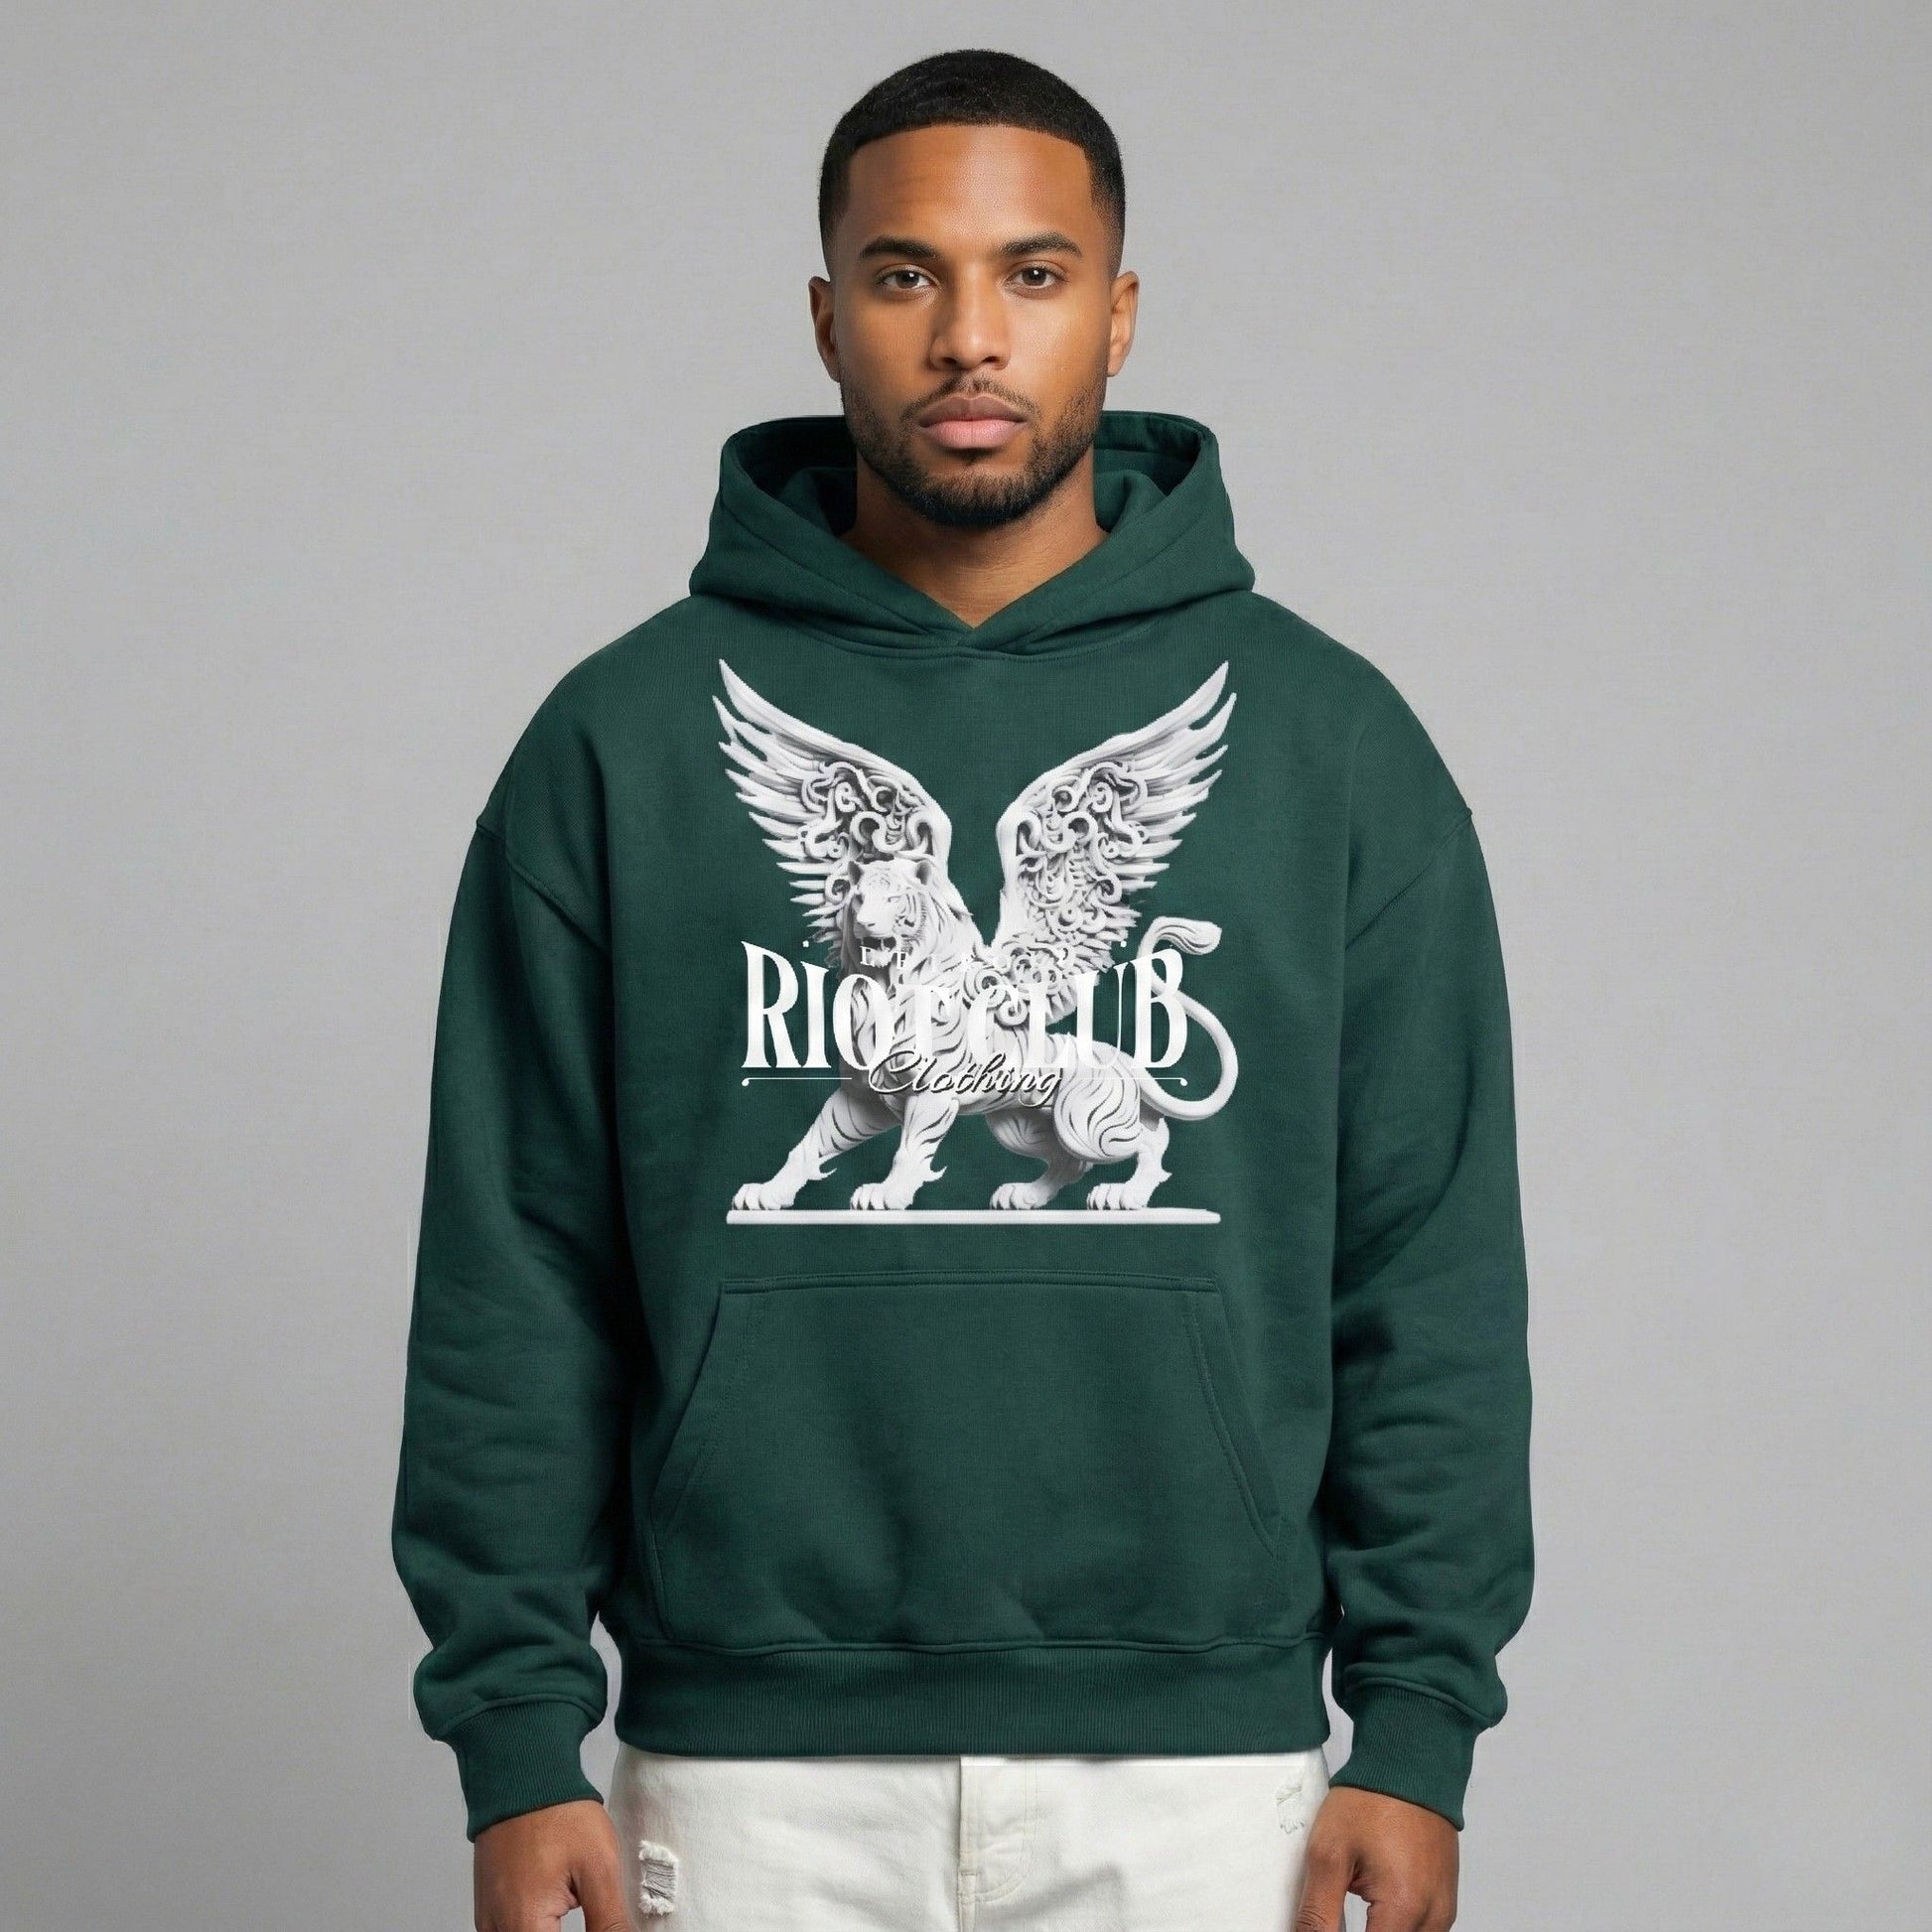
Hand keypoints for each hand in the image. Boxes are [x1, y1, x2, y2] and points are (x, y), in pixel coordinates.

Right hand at [474, 1798, 628, 1931]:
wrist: (521, 1774)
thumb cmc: (558, 1812)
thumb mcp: (598, 1867)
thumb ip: (609, 1921)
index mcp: (524, 1924)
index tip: (602, 1923)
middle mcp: (498, 1927)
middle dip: (567, 1930)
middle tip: (592, 1909)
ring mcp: (488, 1918)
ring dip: (548, 1930)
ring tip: (574, 1901)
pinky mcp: (487, 1906)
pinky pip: (508, 1930)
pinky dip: (533, 1926)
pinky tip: (553, 1912)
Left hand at [1294, 1786, 1458, 1930]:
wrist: (1409, 1764)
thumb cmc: (1374, 1798)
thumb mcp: (1328, 1854)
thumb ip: (1317, 1913)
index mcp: (1404, 1907)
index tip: (1325, 1927)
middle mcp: (1432, 1915)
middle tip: (1339, 1906)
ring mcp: (1442, 1910)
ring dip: (1380, 1931)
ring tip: (1358, 1895)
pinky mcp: (1444, 1902)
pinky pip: (1420, 1930)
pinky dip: (1395, 1925)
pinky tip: (1377, 1903)